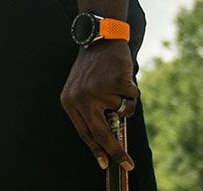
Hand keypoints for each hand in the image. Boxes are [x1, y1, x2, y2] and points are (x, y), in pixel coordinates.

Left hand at [61, 40, 139, 175]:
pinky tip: (122, 75)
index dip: (97, 150)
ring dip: (125, 101)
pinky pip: (132, 98)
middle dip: (116, 151)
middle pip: (101, 133)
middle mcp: (81, 98)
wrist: (100, 38)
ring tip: (115, 83)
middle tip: (128, 164)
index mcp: (69, 102)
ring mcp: (98, 90)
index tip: (106, 164)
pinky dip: (132, 89)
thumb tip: (107, 141)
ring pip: (122, 111)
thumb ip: (90, 112)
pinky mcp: (115, 82)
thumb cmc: (93, 67)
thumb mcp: (81, 89)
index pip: (84, 133)